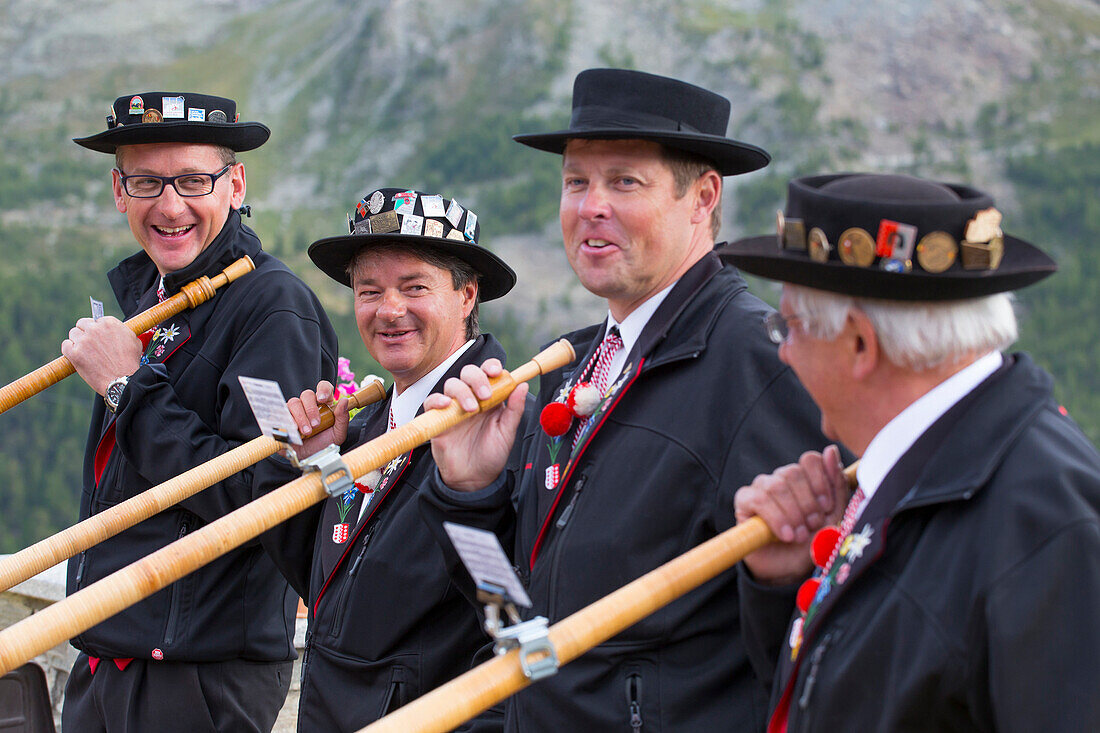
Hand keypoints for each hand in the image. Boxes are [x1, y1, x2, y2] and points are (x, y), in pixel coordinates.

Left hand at [60, 317, 141, 394]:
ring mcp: (83, 341)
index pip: (96, 320)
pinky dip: (69, 349)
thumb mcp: (133, 340)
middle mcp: (95, 329)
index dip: (98, 329)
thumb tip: (116, 330)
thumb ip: (121, 331)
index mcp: (109, 323)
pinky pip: (65, 345)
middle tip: (91, 343)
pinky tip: (77, 355)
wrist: (123, 380)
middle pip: (82, 324)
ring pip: (73, 334)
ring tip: (86, 351)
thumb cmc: (129, 362)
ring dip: (78, 341)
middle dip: (86, 332)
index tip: (100, 337)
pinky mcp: (74, 353)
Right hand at [286, 381, 348, 459]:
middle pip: (306, 394)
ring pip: (293, 403)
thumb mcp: (338, 433)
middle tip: (315, 425)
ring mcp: (294, 412)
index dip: (323, 389)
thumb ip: (342, 418)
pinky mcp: (282, 420)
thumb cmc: (324, 445)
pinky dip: (287, 421)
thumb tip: (344, 401)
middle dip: (311, 409)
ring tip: (306, 432)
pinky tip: (293, 430)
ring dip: (300, 417)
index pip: (323, 387)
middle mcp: (308, 405)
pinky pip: (280, 414)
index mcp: (323, 404)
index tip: (323, 399)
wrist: (310, 460)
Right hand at [425, 358, 527, 490]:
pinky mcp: (438, 419)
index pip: (489, 373)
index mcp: (491, 398)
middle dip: (477, 378)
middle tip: (485, 395)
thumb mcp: (507, 432)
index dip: (491, 367)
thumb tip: (523, 385)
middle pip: (469, 373)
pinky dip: (437, 400)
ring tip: (471, 409)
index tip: (496, 372)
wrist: (473, 479)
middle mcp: (472, 398)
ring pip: (452, 384)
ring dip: (462, 391)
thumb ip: (514, 409)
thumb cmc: (491, 455)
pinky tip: (447, 406)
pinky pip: (432, 402)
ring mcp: (454, 408)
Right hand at [735, 445, 849, 584]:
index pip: (810, 460)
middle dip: (806, 503)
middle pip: (793, 472)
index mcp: (804, 478)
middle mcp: (781, 478)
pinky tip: (784, 535)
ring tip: (798, 535)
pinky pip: (758, 499)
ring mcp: (761, 487)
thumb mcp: (833, 517)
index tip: (826, 507)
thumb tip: (830, 450)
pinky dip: (776, 518)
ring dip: (792, 514)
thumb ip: (836, 486)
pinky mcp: (744, 500)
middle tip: (812, 525)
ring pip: (776, 485)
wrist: (788, 569)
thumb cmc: (810, 542)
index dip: (820, 481)